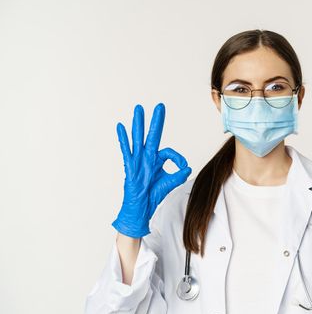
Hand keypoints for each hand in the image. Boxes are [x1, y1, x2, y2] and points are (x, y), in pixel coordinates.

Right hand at [112, 103, 191, 237]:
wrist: (141, 208)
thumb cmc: (152, 195)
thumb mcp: (170, 183)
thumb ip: (179, 174)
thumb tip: (188, 167)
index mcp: (156, 160)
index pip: (169, 152)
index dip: (178, 159)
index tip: (183, 166)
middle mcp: (147, 157)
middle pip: (152, 135)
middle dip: (156, 121)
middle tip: (160, 106)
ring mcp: (137, 160)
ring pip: (138, 138)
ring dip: (139, 124)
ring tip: (139, 109)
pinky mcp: (130, 167)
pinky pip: (126, 150)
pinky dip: (123, 138)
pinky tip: (120, 126)